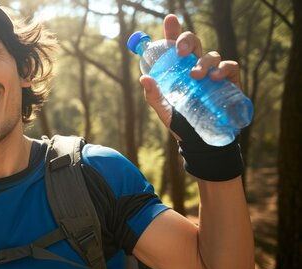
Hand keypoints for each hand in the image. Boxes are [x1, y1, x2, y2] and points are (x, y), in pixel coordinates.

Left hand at [138, 14, 242, 139]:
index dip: (173, 31)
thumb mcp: (164, 110)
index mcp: (178, 70)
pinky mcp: (229, 82)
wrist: (200, 141)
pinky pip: (230, 66)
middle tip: (179, 52)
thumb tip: (144, 78)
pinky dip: (224, 67)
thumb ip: (154, 96)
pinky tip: (215, 76)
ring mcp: (213, 73)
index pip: (175, 46)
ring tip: (196, 75)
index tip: (170, 20)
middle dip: (187, 40)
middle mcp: (196, 67)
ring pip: (211, 54)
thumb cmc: (180, 123)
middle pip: (194, 43)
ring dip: (204, 60)